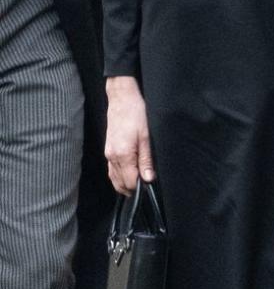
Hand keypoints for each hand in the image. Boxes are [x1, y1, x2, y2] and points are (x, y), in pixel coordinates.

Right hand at [105, 75, 154, 194]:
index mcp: (122, 155)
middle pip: (120, 184)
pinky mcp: (108, 150)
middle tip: (146, 184)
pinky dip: (119, 176)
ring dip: (125, 183)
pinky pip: (112, 170)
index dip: (140, 188)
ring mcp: (108, 154)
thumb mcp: (146, 137)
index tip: (150, 185)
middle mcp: (112, 157)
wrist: (122, 99)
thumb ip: (146, 160)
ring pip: (114, 179)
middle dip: (133, 189)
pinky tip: (129, 173)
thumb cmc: (135, 114)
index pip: (130, 182)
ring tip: (139, 181)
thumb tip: (148, 179)